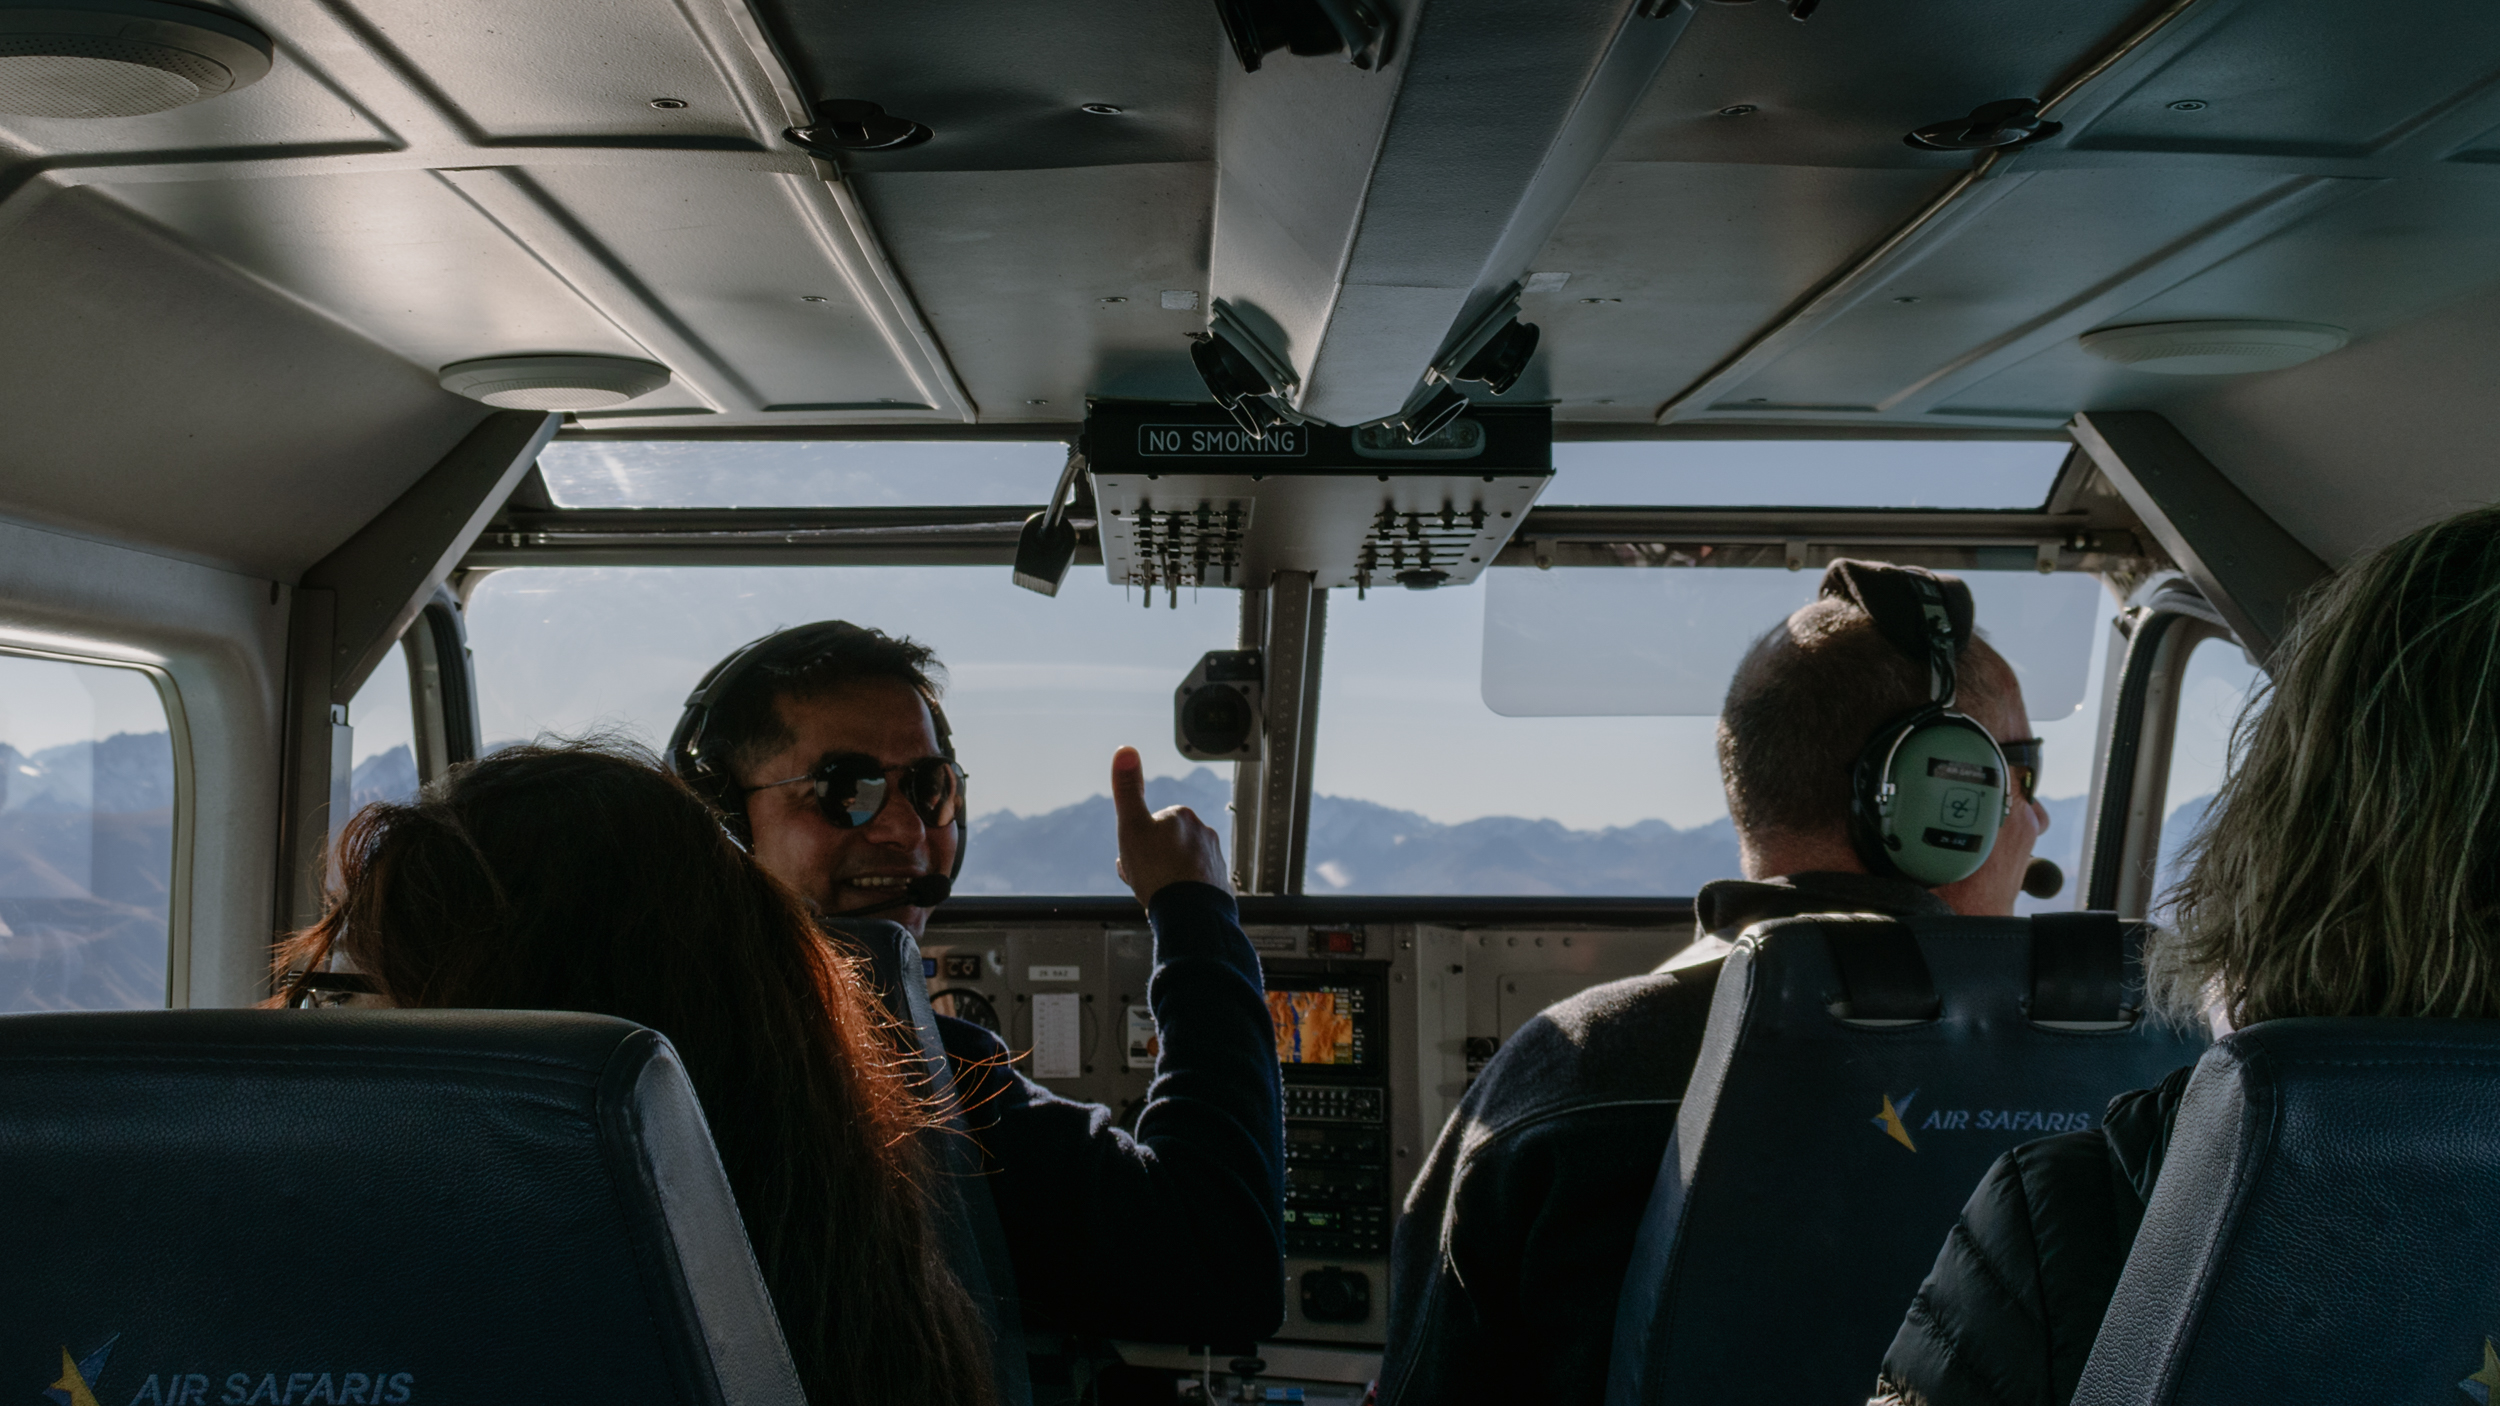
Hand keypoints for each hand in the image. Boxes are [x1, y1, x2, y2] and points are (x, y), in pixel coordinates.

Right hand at [1111, 746, 1231, 904]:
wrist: (1189, 913)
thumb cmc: (1157, 870)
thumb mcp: (1132, 826)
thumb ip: (1128, 789)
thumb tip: (1125, 750)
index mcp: (1181, 816)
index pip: (1149, 826)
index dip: (1135, 843)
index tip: (1134, 858)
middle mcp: (1202, 832)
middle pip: (1163, 846)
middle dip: (1150, 861)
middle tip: (1144, 879)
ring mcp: (1214, 858)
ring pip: (1177, 865)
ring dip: (1165, 877)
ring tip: (1158, 894)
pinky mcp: (1219, 882)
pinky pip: (1193, 883)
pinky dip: (1182, 891)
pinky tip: (1174, 902)